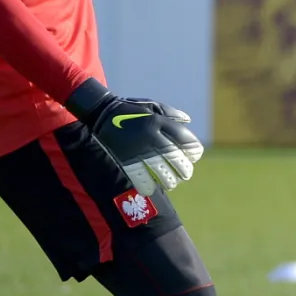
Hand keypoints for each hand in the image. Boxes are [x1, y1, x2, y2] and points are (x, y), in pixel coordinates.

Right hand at [66, 78, 202, 196]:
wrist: (101, 112)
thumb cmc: (130, 110)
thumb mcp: (151, 106)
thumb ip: (171, 113)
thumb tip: (188, 120)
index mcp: (158, 122)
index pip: (184, 139)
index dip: (194, 150)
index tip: (195, 156)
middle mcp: (150, 136)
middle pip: (175, 157)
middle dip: (184, 168)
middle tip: (186, 174)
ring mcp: (137, 149)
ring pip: (160, 170)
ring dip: (170, 179)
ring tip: (172, 182)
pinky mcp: (124, 159)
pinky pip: (139, 177)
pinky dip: (148, 185)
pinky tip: (152, 188)